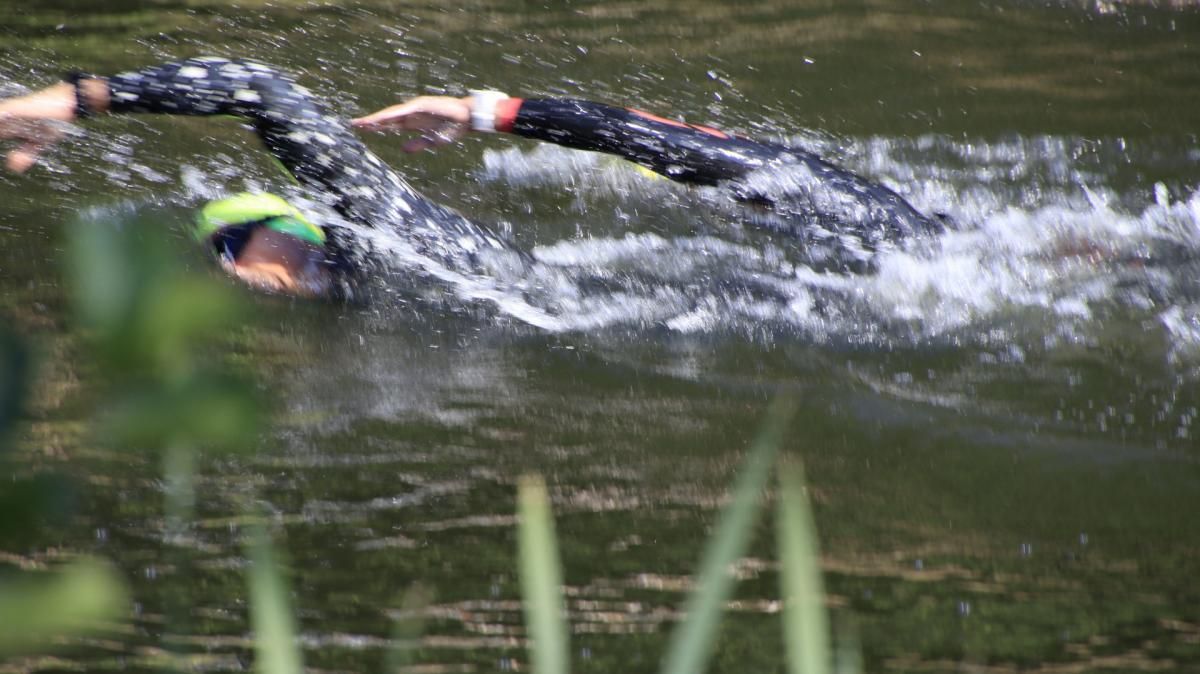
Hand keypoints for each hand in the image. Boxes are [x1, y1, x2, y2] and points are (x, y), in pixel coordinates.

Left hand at [0, 82, 75, 171]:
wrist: (67, 102)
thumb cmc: (54, 120)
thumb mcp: (39, 142)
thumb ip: (25, 154)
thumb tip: (12, 168)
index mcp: (8, 127)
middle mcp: (4, 118)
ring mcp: (8, 112)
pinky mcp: (14, 108)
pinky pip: (0, 113)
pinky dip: (0, 115)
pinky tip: (0, 117)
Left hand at [352, 95, 472, 151]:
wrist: (466, 119)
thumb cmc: (452, 129)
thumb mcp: (431, 141)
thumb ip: (417, 144)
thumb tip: (402, 149)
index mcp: (413, 122)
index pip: (390, 124)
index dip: (376, 126)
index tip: (363, 129)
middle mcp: (410, 114)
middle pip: (386, 118)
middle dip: (371, 122)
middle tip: (354, 124)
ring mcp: (414, 108)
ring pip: (391, 114)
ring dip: (376, 119)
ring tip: (361, 123)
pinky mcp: (420, 106)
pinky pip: (401, 112)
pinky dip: (390, 115)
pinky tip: (379, 119)